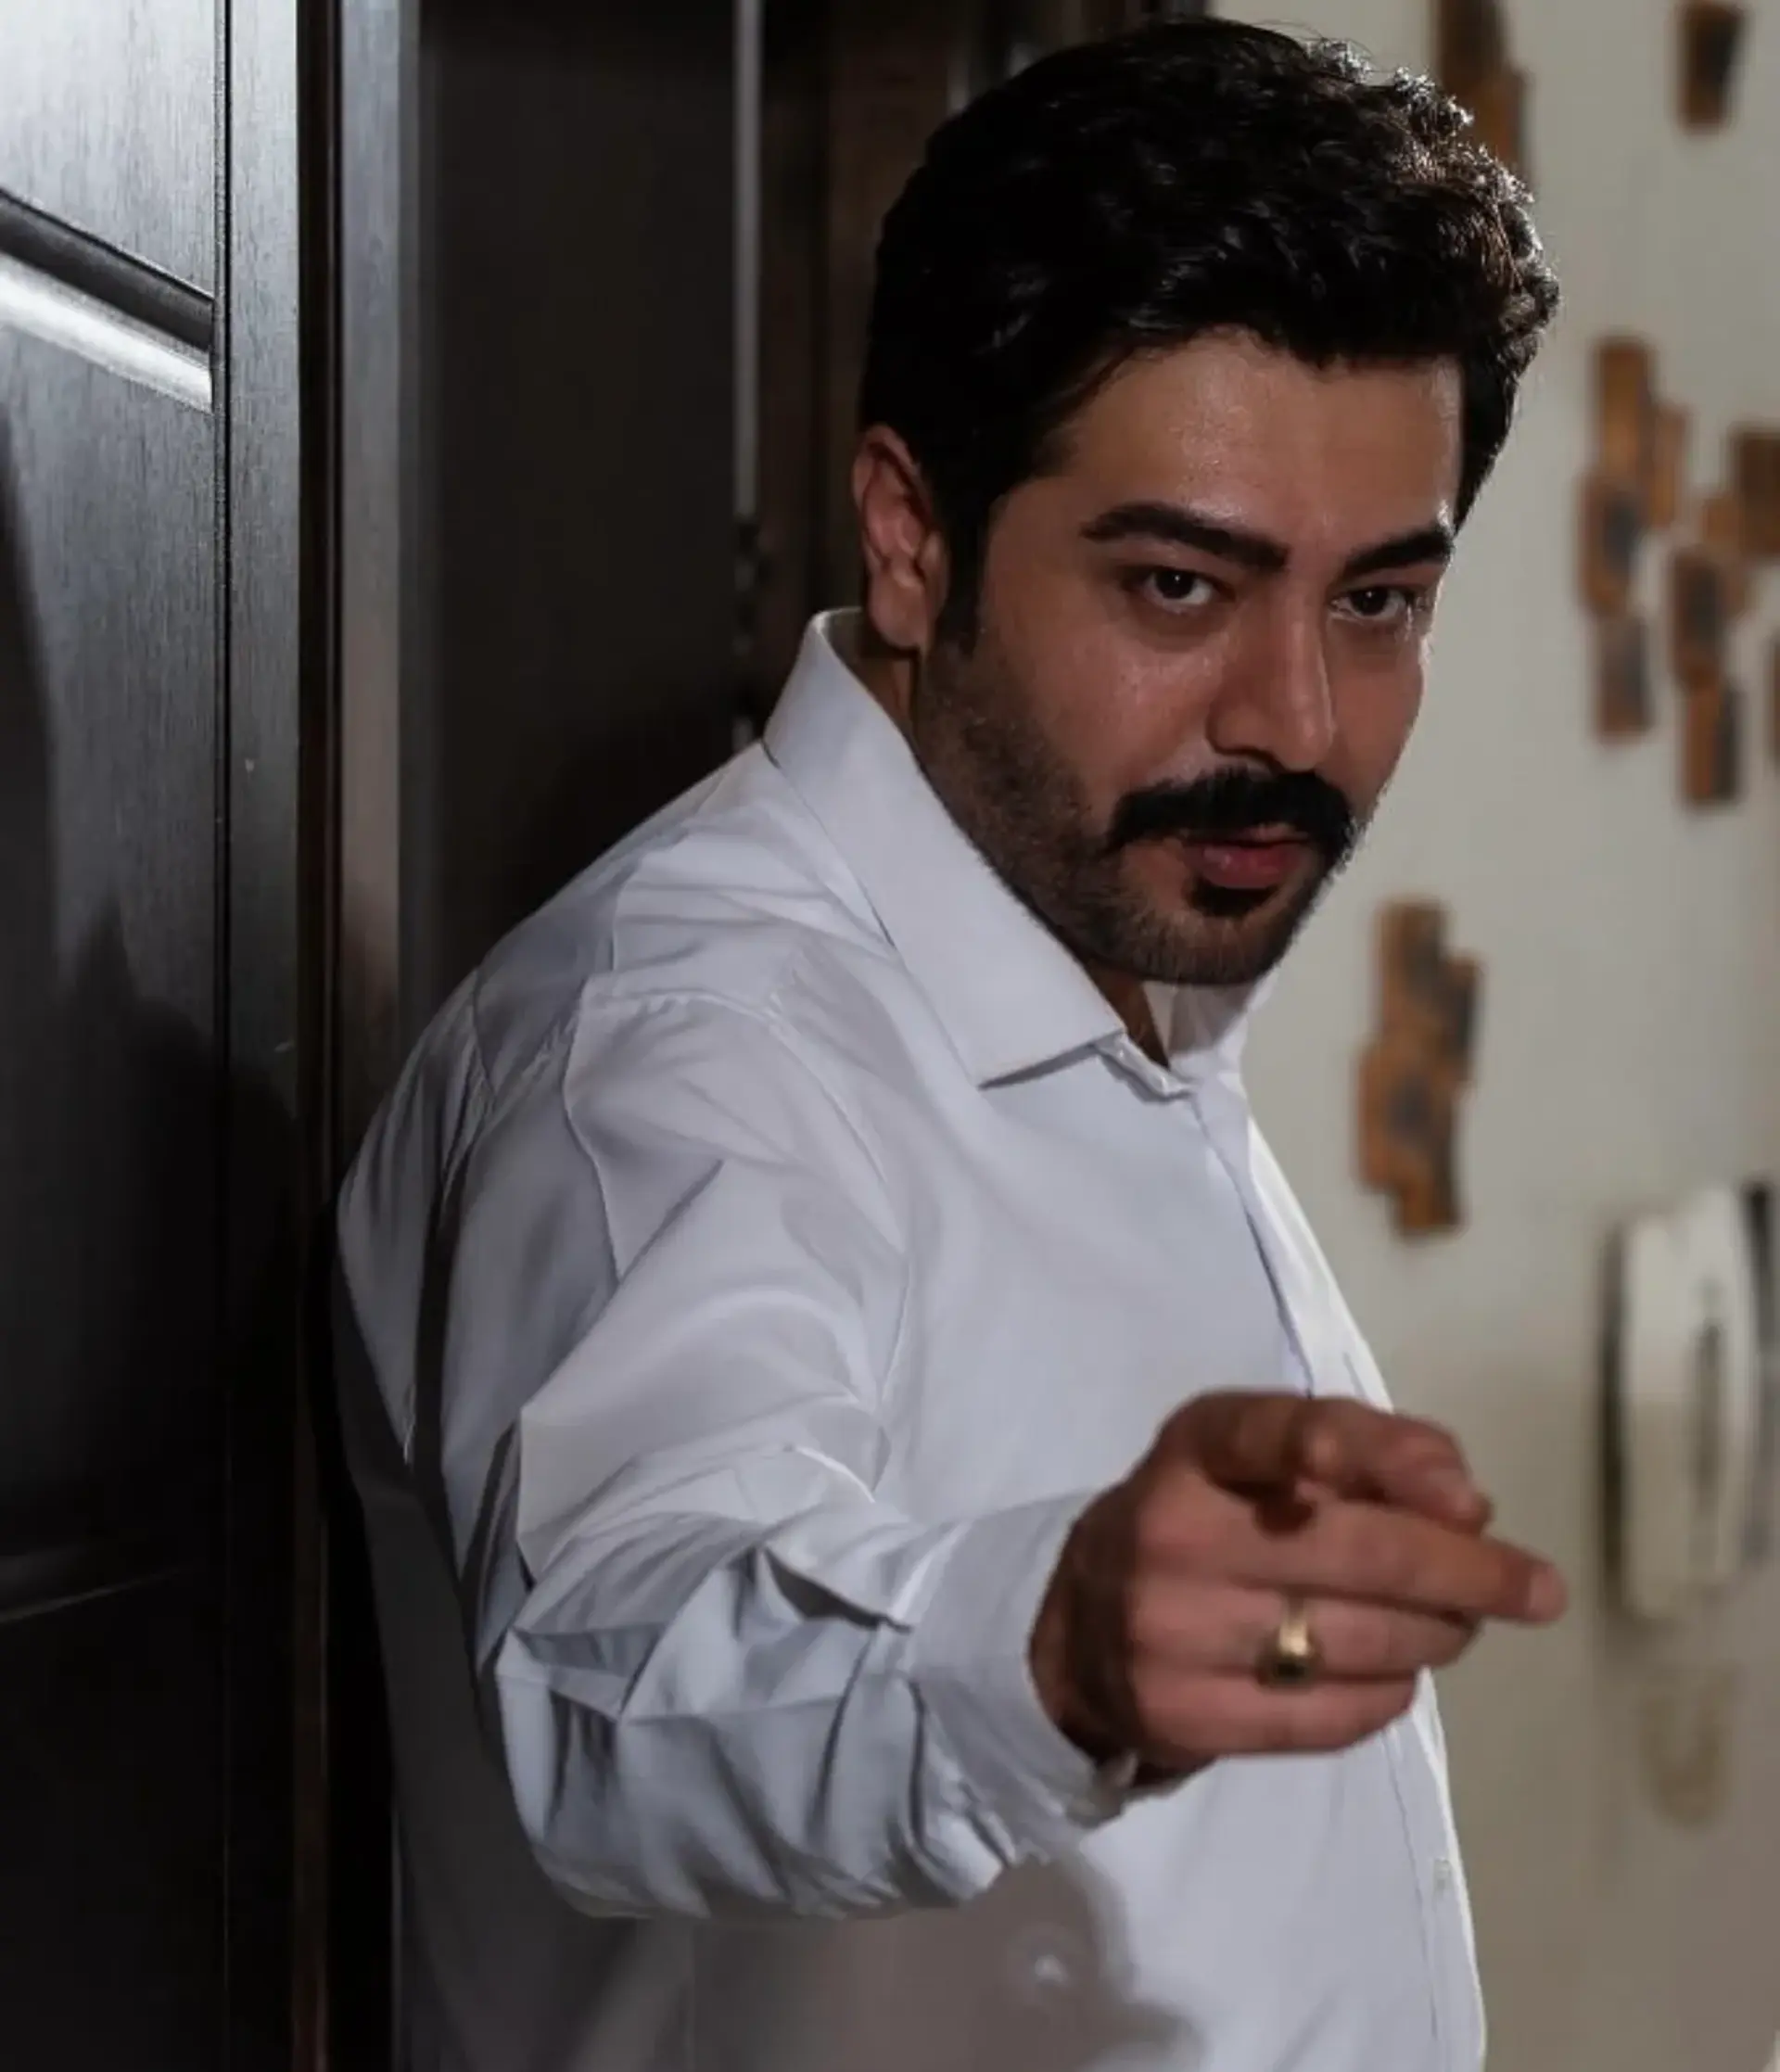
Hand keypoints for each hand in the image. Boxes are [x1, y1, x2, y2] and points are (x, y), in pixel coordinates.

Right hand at [1029, 1392, 1565, 1772]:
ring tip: (1456, 1625)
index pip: (1277, 1431)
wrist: (1081, 1631)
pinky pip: (1332, 1715)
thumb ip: (1364, 1448)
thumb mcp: (1257, 1454)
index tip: (1465, 1499)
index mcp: (1195, 1446)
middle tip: (1536, 1589)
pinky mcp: (1189, 1715)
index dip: (1374, 1455)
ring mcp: (1174, 1631)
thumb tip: (1467, 1507)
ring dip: (1439, 1634)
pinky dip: (1390, 1693)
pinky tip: (1396, 1671)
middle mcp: (1173, 1531)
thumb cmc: (1205, 1518)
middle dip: (1469, 1573)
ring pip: (1359, 1640)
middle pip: (1356, 1553)